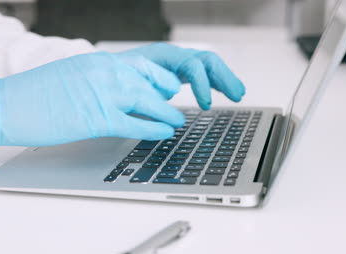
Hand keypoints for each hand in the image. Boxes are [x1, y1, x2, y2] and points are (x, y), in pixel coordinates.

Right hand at [0, 52, 184, 147]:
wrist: (7, 105)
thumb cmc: (33, 93)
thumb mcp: (71, 75)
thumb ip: (95, 80)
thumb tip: (113, 93)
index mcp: (97, 60)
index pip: (140, 64)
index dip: (158, 77)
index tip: (166, 86)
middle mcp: (104, 72)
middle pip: (149, 80)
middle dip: (166, 92)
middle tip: (174, 103)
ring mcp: (102, 93)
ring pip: (147, 100)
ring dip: (166, 112)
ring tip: (177, 121)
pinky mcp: (96, 118)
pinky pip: (135, 123)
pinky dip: (153, 128)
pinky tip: (164, 132)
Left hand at [121, 43, 245, 109]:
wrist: (107, 68)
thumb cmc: (117, 75)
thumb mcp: (131, 83)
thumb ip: (150, 89)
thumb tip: (168, 96)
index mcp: (163, 55)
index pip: (192, 65)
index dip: (203, 84)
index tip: (206, 105)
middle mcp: (174, 55)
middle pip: (207, 60)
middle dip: (224, 77)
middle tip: (236, 96)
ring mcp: (177, 62)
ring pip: (208, 65)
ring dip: (224, 78)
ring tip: (238, 93)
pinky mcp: (178, 70)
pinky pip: (202, 72)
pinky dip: (215, 81)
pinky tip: (224, 90)